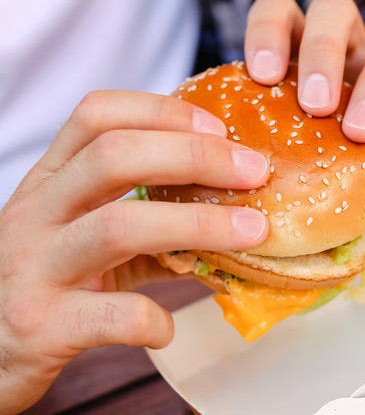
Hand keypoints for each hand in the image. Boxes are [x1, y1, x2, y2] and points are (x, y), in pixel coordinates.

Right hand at [0, 91, 269, 413]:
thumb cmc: (51, 282)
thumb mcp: (90, 234)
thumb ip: (152, 218)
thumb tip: (241, 211)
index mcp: (52, 180)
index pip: (97, 115)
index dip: (162, 111)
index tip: (220, 128)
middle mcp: (37, 212)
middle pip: (114, 157)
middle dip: (196, 157)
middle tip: (256, 172)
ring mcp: (35, 266)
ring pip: (118, 226)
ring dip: (198, 225)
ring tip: (252, 233)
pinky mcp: (43, 324)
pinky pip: (107, 314)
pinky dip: (150, 318)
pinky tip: (172, 326)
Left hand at [244, 0, 364, 178]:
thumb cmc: (338, 128)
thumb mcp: (302, 124)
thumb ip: (272, 135)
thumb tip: (227, 179)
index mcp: (308, 44)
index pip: (281, 12)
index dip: (268, 33)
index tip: (262, 75)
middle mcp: (353, 43)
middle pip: (336, 13)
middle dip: (322, 53)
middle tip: (314, 104)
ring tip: (358, 132)